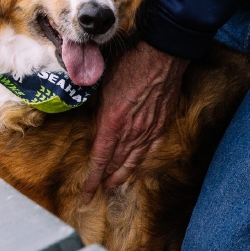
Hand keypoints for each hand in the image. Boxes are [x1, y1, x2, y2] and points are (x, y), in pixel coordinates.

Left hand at [83, 41, 188, 202]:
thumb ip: (99, 109)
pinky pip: (151, 149)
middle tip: (96, 192)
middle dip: (104, 180)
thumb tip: (95, 122)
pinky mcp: (162, 124)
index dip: (93, 179)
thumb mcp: (103, 86)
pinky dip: (142, 160)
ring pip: (134, 160)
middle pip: (116, 163)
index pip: (100, 159)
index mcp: (113, 123)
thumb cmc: (130, 65)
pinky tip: (137, 164)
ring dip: (122, 174)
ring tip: (113, 184)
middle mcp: (131, 132)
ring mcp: (149, 130)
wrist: (162, 56)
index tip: (86, 194)